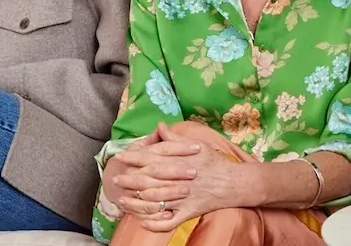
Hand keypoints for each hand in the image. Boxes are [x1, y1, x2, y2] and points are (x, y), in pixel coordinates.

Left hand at [116, 123, 242, 230]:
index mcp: (178, 161)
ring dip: (136, 202)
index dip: (133, 158)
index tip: (120, 157)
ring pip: (155, 201)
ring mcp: (183, 198)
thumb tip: (160, 126)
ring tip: (122, 200)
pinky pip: (169, 221)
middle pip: (148, 180)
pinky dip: (155, 223)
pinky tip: (143, 221)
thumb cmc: (214, 162)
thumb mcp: (196, 145)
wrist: (235, 183)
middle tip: (115, 180)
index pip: (151, 159)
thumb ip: (174, 138)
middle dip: (129, 180)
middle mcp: (178, 180)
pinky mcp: (189, 212)